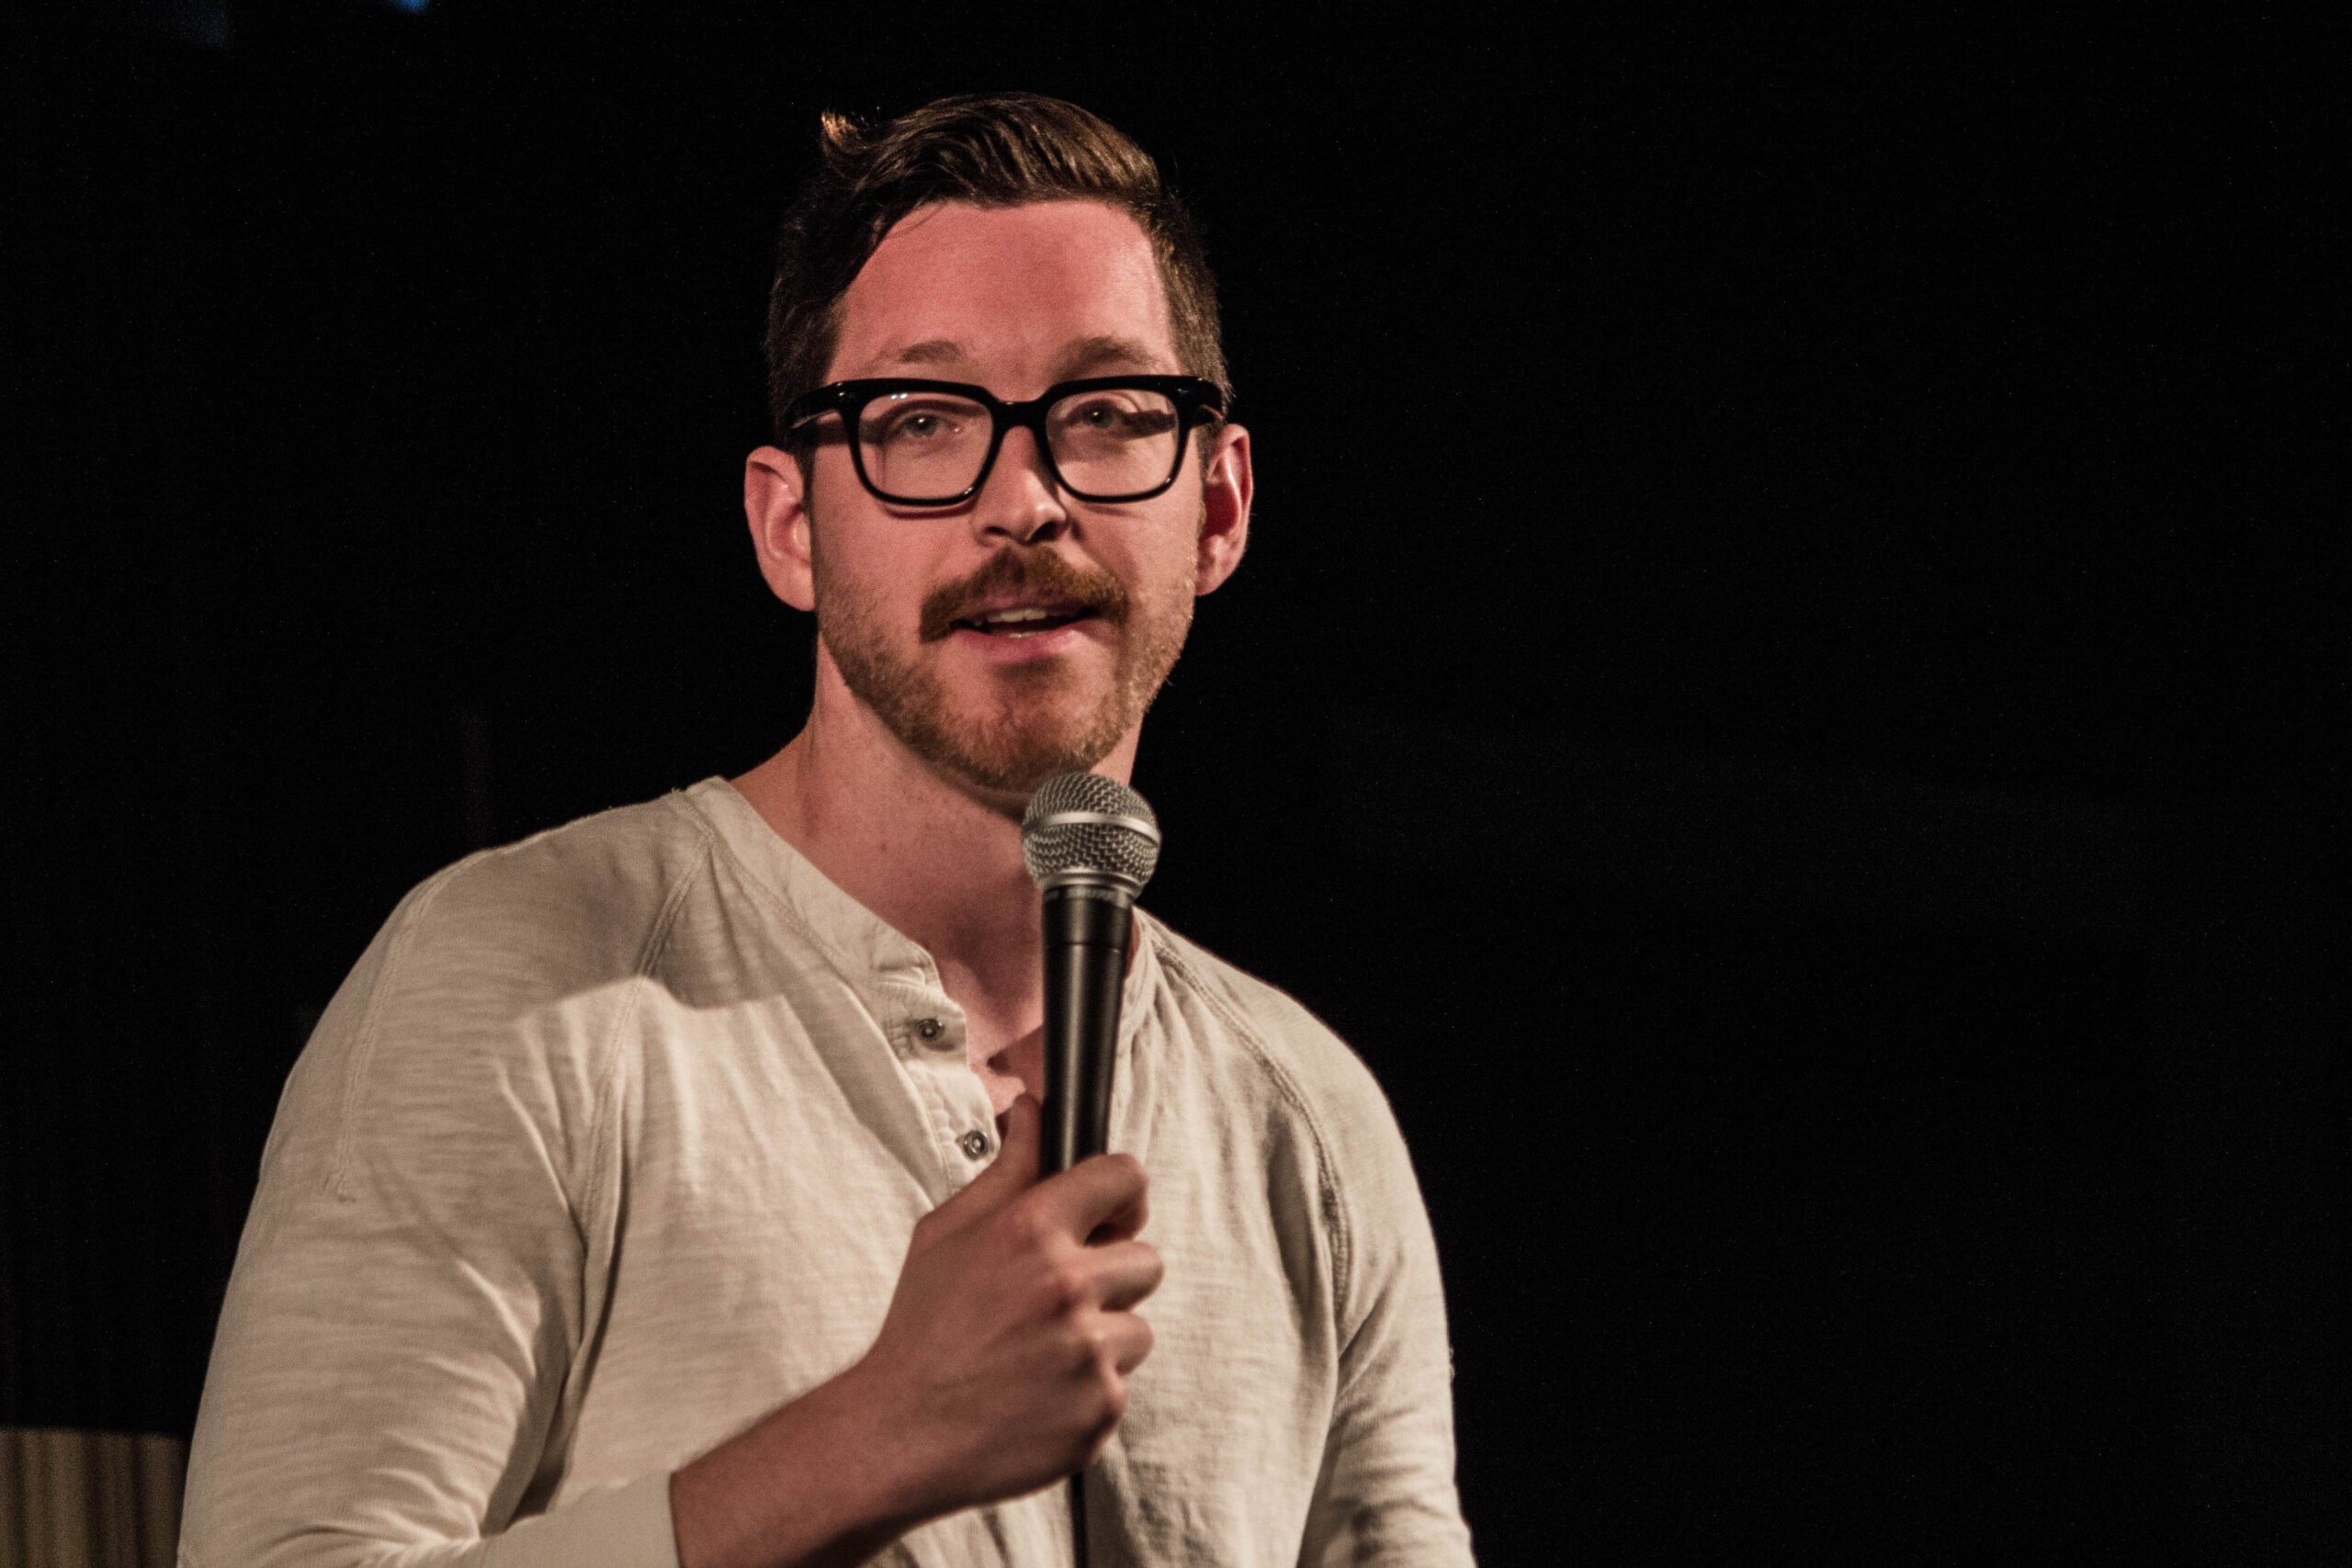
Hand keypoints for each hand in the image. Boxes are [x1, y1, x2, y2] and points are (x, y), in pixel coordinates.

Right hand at [847, 1094, 1160, 1515]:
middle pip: (1146, 1260)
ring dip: (1102, 1339)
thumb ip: (1006, 1169)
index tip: (1116, 1212)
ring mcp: (1088, 1352)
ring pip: (1137, 1328)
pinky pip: (1120, 1385)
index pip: (1123, 1176)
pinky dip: (1088, 1392)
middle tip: (1059, 1300)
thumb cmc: (920, 1330)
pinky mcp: (1101, 1409)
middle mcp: (1067, 1286)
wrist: (900, 1433)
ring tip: (1041, 1354)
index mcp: (1030, 1231)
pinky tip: (1039, 1394)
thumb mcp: (948, 1232)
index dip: (1123, 1192)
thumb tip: (1031, 1113)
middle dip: (1110, 1277)